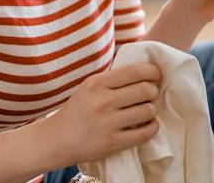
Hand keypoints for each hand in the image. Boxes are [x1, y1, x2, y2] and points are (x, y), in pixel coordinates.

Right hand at [33, 62, 161, 163]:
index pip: (135, 71)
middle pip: (145, 90)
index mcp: (96, 84)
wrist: (57, 140)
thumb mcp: (88, 87)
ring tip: (147, 110)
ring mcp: (108, 123)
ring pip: (148, 110)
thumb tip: (144, 71)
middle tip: (151, 95)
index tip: (156, 75)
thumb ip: (112, 79)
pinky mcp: (113, 143)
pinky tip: (148, 124)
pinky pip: (145, 133)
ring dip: (152, 110)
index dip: (152, 71)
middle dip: (153, 91)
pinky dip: (153, 127)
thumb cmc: (77, 111)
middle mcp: (103, 101)